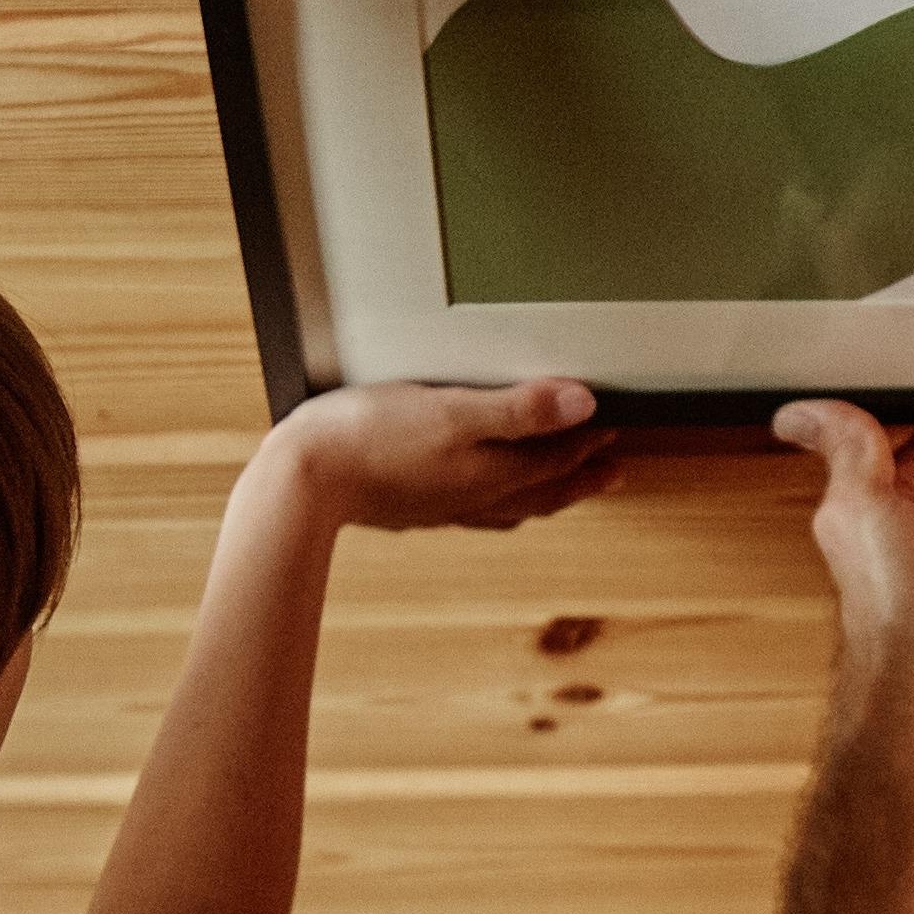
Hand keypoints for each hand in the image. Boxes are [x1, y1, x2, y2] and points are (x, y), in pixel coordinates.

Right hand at [266, 376, 617, 534]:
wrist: (301, 481)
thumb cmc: (370, 442)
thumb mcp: (452, 410)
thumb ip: (519, 409)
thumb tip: (581, 405)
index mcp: (491, 474)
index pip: (555, 459)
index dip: (588, 443)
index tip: (613, 428)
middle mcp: (473, 497)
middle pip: (542, 490)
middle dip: (579, 479)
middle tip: (610, 473)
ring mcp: (443, 506)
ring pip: (510, 504)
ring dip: (543, 493)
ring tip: (561, 485)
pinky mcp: (413, 505)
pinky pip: (474, 508)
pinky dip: (498, 501)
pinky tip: (481, 495)